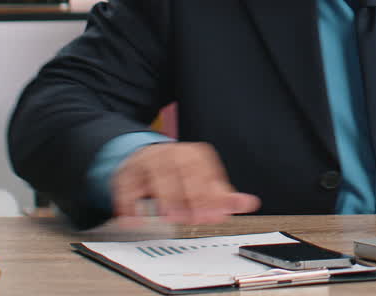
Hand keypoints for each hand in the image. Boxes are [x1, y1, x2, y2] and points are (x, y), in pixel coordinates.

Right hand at [112, 142, 260, 224]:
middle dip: (189, 196)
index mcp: (193, 155)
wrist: (144, 157)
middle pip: (182, 172)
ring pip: (156, 177)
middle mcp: (170, 154)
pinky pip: (127, 187)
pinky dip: (130, 204)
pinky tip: (135, 219)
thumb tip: (249, 204)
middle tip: (194, 218)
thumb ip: (223, 195)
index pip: (203, 172)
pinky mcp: (126, 173)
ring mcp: (147, 162)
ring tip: (171, 217)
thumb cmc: (178, 172)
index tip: (215, 214)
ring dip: (164, 199)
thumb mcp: (202, 179)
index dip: (209, 194)